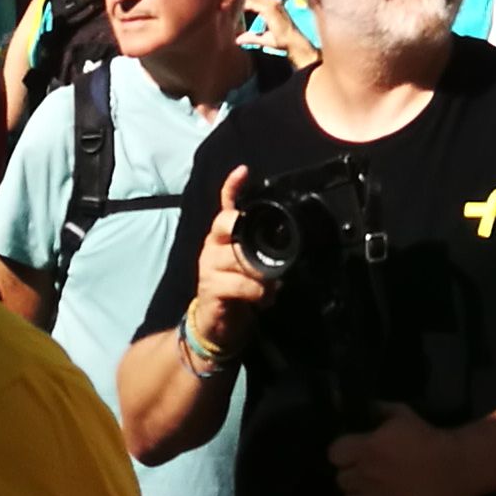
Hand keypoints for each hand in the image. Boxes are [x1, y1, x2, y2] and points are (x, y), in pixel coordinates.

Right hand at [192, 168, 271, 337]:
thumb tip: (287, 236)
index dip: (231, 187)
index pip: (224, 205)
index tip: (243, 171)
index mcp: (222, 235)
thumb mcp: (250, 264)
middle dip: (248, 234)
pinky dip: (258, 292)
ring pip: (239, 257)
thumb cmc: (237, 288)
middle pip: (227, 224)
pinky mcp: (210, 288)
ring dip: (262, 273)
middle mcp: (211, 245)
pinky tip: (264, 298)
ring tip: (272, 284)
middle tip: (269, 253)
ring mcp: (208, 266)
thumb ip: (259, 247)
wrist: (216, 324)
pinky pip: (240, 284)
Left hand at [326, 403, 472, 495]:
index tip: (355, 452)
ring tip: (376, 491)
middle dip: (354, 474)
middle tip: (370, 471)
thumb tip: (362, 410)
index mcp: (368, 450)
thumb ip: (378, 411)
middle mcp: (367, 478)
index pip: (334, 455)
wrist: (455, 469)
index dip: (344, 452)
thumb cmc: (428, 439)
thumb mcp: (403, 415)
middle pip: (341, 480)